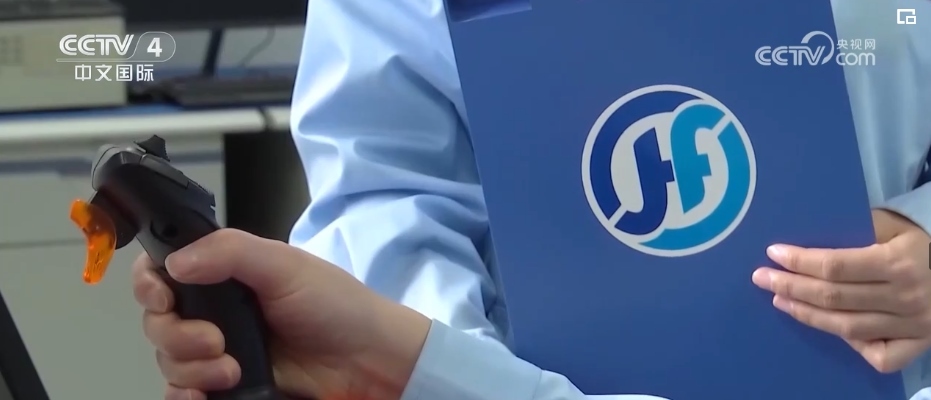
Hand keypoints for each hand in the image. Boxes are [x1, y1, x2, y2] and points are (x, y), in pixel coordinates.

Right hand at [132, 229, 430, 399]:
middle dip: (177, 334)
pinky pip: (184, 394)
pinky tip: (204, 396)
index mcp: (226, 274)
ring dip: (190, 369)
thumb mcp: (285, 266)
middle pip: (159, 322)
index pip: (164, 272)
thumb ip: (230, 252)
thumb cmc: (337, 306)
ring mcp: (221, 352)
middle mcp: (216, 312)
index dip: (150, 284)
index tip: (162, 296)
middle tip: (217, 341)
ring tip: (232, 370)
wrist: (367, 362)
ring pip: (169, 361)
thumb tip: (177, 262)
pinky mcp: (228, 387)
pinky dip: (185, 396)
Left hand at [752, 210, 930, 371]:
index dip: (800, 262)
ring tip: (780, 300)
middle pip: (834, 298)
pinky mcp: (919, 345)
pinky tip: (831, 328)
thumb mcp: (894, 226)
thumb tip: (807, 229)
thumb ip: (858, 228)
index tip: (773, 253)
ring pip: (847, 327)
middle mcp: (905, 297)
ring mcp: (913, 325)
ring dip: (807, 314)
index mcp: (897, 263)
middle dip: (791, 286)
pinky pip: (880, 355)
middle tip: (761, 278)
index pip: (835, 266)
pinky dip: (853, 346)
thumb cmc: (920, 243)